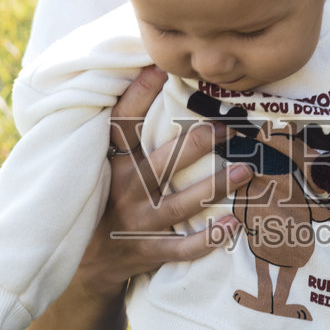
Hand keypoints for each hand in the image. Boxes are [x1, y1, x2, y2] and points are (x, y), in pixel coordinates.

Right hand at [86, 64, 251, 291]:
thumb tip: (149, 74)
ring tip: (245, 171)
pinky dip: (207, 239)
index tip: (160, 67)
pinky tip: (233, 225)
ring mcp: (138, 222)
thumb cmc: (103, 199)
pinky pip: (181, 247)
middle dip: (197, 143)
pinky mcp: (148, 250)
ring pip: (179, 204)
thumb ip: (121, 131)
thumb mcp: (100, 164)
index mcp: (111, 162)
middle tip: (230, 128)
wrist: (84, 262)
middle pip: (162, 162)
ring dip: (214, 188)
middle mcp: (125, 189)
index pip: (122, 122)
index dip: (138, 93)